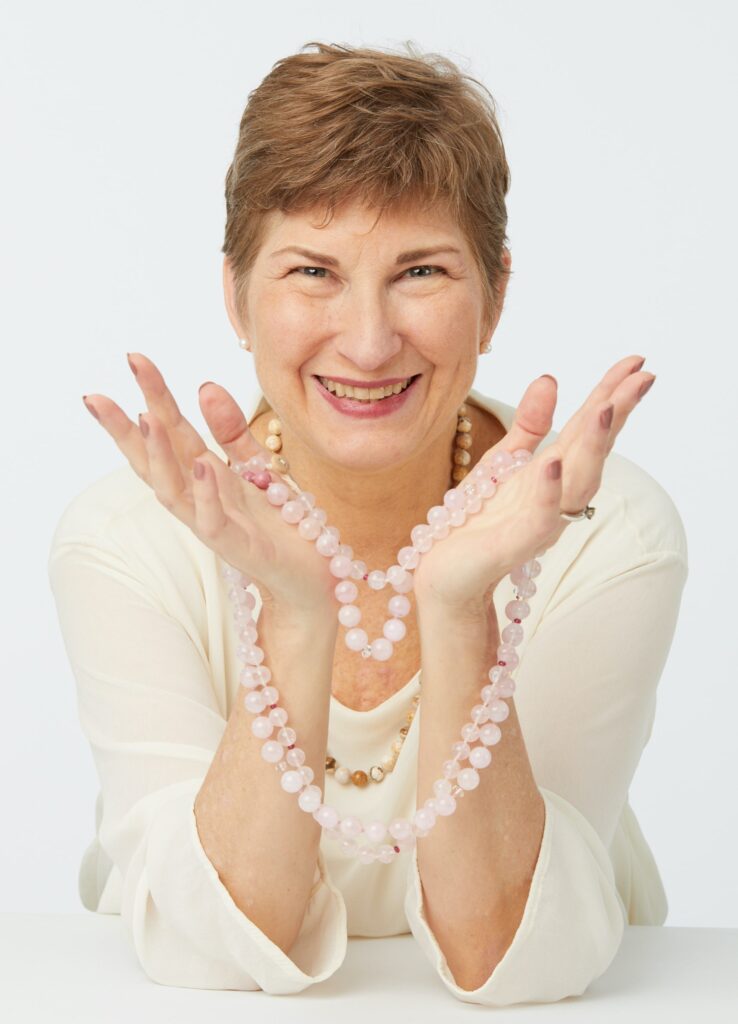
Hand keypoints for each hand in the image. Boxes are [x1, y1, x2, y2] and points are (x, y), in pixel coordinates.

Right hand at [82, 353, 337, 615]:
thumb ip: (232, 432)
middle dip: (126, 429)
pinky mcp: (239, 548)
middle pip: (155, 461)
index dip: (153, 396)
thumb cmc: (283, 525)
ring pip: (173, 491)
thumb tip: (204, 385)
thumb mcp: (258, 467)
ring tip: (145, 418)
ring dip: (158, 456)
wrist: (314, 578)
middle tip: (96, 396)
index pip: (172, 432)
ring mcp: (215, 525)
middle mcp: (201, 499)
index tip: (134, 359)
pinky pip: (214, 522)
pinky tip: (203, 465)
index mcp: (206, 477)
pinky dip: (206, 495)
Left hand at [412, 355, 655, 612]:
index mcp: (553, 470)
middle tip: (643, 377)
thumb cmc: (479, 518)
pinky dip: (548, 491)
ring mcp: (541, 518)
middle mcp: (556, 493)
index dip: (611, 394)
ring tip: (606, 408)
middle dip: (617, 413)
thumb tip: (550, 377)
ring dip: (594, 445)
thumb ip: (530, 424)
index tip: (636, 362)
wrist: (447, 571)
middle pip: (593, 449)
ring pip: (578, 480)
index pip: (588, 427)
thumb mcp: (503, 460)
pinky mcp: (517, 542)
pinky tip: (552, 464)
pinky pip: (540, 516)